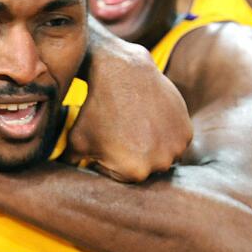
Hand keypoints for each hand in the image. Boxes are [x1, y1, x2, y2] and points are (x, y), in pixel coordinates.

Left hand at [67, 22, 192, 181]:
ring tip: (136, 125)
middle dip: (132, 155)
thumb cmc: (94, 108)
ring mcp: (177, 147)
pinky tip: (150, 118)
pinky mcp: (186, 130)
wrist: (121, 72)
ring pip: (161, 155)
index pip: (120, 177)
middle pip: (143, 168)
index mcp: (134, 172)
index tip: (106, 141)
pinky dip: (165, 134)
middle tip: (121, 131)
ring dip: (151, 147)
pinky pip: (174, 141)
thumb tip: (65, 179)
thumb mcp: (75, 141)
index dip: (109, 160)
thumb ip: (72, 165)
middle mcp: (160, 163)